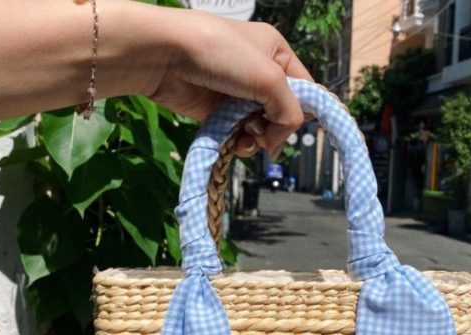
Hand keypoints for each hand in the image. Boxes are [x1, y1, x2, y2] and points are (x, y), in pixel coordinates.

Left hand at [147, 9, 312, 156]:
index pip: (305, 89)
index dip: (303, 111)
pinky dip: (238, 143)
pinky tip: (232, 144)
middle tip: (263, 133)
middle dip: (275, 129)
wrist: (165, 56)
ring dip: (256, 140)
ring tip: (245, 139)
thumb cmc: (221, 54)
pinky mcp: (217, 112)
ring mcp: (237, 94)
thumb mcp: (269, 78)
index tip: (292, 128)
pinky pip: (238, 135)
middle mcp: (259, 74)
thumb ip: (289, 110)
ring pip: (260, 129)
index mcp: (277, 54)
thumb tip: (280, 140)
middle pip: (282, 114)